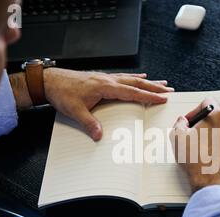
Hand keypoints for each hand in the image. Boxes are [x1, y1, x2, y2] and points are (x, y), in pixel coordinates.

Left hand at [44, 69, 173, 140]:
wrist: (50, 81)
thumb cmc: (62, 93)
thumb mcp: (74, 111)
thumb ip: (89, 123)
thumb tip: (99, 135)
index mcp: (104, 86)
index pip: (132, 92)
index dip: (148, 96)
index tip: (162, 98)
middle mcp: (107, 79)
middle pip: (136, 83)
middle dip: (154, 87)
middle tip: (169, 90)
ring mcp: (105, 77)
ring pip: (131, 79)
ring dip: (147, 82)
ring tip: (161, 83)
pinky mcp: (101, 78)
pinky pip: (123, 77)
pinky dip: (134, 77)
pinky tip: (140, 76)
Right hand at [170, 98, 219, 192]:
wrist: (211, 181)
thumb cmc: (197, 160)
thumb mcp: (177, 137)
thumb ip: (179, 122)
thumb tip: (182, 121)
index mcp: (218, 115)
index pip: (206, 102)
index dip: (194, 111)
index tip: (189, 121)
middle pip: (215, 115)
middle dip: (202, 123)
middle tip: (192, 134)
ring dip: (210, 132)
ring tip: (199, 145)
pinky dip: (218, 142)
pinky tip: (207, 152)